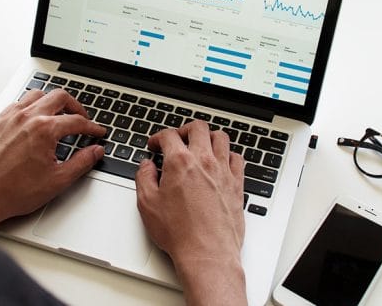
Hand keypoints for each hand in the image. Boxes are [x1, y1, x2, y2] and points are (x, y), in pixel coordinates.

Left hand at [0, 89, 105, 233]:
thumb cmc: (15, 191)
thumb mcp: (58, 180)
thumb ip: (82, 162)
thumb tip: (95, 151)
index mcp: (44, 130)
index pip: (76, 121)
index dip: (92, 127)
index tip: (97, 132)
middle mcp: (27, 118)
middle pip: (59, 97)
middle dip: (75, 106)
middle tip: (82, 118)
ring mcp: (9, 118)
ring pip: (36, 95)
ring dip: (51, 102)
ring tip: (58, 114)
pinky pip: (17, 104)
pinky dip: (30, 107)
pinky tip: (33, 119)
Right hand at [135, 120, 246, 305]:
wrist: (207, 253)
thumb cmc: (179, 233)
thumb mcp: (148, 204)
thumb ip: (144, 178)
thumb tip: (146, 166)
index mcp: (180, 163)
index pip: (169, 136)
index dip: (158, 137)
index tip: (155, 144)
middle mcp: (204, 161)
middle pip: (198, 128)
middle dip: (184, 130)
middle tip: (178, 139)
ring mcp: (223, 171)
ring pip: (221, 137)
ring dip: (208, 137)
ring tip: (200, 145)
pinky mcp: (237, 184)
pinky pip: (237, 158)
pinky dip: (228, 154)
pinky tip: (221, 162)